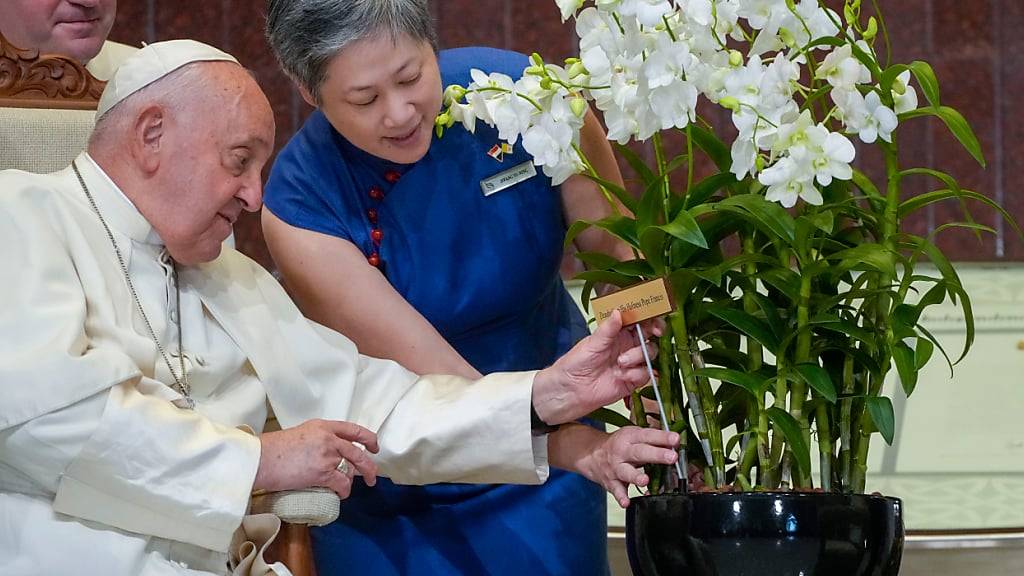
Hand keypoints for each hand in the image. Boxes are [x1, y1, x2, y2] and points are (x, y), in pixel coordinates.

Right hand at [254, 419, 379, 498]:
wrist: (261, 459)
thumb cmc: (274, 448)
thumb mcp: (300, 433)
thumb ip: (318, 439)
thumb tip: (329, 452)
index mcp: (323, 426)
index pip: (353, 429)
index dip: (368, 438)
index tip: (374, 446)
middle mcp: (329, 438)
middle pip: (358, 452)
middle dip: (369, 466)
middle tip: (372, 476)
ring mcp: (327, 455)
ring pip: (351, 469)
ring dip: (352, 481)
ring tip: (348, 488)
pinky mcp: (323, 473)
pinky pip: (342, 483)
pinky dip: (344, 491)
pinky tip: (341, 494)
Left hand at [532, 309, 659, 424]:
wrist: (572, 390)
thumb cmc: (576, 363)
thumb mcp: (592, 343)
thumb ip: (608, 329)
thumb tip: (618, 312)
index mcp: (617, 332)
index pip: (638, 319)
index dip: (649, 316)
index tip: (653, 318)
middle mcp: (627, 345)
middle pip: (650, 335)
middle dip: (654, 332)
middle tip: (655, 332)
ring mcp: (632, 362)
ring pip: (650, 353)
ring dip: (639, 356)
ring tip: (621, 362)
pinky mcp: (633, 379)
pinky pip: (646, 373)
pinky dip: (637, 373)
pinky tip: (622, 376)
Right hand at [575, 426, 679, 507]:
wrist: (591, 454)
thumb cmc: (618, 445)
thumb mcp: (633, 436)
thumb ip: (653, 440)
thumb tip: (675, 442)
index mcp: (630, 437)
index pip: (648, 435)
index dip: (662, 437)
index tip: (675, 439)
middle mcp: (622, 451)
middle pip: (640, 452)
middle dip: (656, 455)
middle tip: (671, 457)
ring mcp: (616, 467)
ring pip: (626, 472)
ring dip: (635, 476)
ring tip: (645, 480)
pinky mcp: (611, 482)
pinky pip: (616, 490)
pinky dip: (621, 497)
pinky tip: (626, 502)